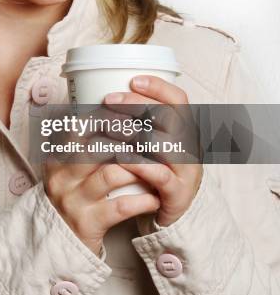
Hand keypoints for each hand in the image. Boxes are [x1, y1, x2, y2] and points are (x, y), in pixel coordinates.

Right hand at [42, 106, 160, 255]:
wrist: (59, 243)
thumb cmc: (74, 197)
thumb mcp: (69, 168)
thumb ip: (85, 143)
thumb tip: (116, 111)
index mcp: (58, 158)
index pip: (79, 127)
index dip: (107, 117)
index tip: (132, 113)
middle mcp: (61, 177)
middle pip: (95, 147)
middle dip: (126, 137)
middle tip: (150, 134)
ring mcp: (73, 201)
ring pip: (110, 174)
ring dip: (139, 167)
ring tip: (157, 165)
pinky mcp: (87, 224)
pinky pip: (120, 207)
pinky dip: (142, 200)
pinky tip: (155, 197)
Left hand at [104, 75, 202, 226]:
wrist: (170, 214)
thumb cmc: (154, 171)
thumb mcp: (151, 143)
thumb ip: (138, 122)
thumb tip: (105, 98)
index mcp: (184, 129)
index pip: (178, 100)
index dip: (158, 87)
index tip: (134, 80)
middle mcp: (189, 145)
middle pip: (169, 116)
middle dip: (137, 105)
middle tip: (109, 100)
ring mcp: (186, 170)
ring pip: (165, 143)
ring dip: (134, 132)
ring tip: (108, 127)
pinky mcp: (178, 193)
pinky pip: (160, 175)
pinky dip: (139, 164)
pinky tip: (120, 157)